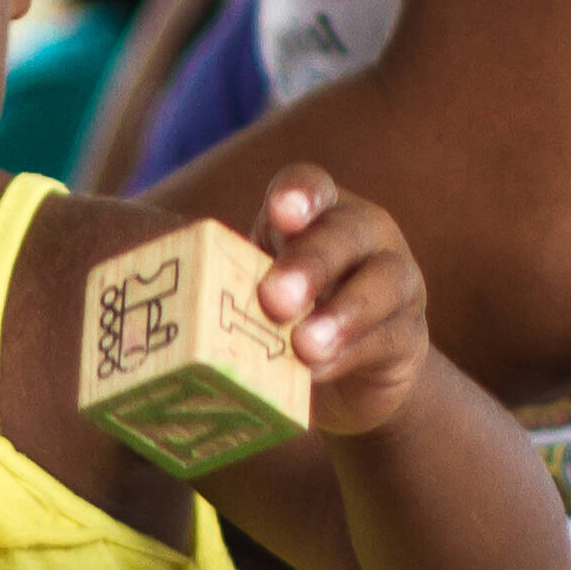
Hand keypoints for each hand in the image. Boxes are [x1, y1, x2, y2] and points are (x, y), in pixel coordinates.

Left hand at [250, 165, 434, 438]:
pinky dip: (350, 355)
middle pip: (346, 232)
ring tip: (304, 346)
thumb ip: (228, 285)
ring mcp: (396, 281)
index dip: (298, 193)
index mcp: (319, 213)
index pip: (313, 187)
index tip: (280, 212)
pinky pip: (387, 337)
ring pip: (383, 282)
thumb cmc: (286, 320)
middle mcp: (365, 236)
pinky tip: (317, 371)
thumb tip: (162, 300)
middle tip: (275, 299)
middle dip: (311, 262)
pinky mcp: (408, 335)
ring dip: (342, 314)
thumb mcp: (255, 294)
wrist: (347, 382)